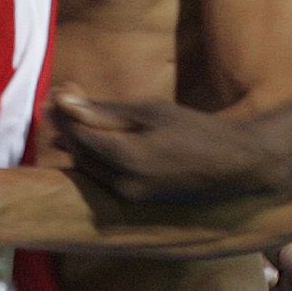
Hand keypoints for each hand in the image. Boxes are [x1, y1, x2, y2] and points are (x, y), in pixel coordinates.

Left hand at [50, 90, 289, 203]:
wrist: (232, 164)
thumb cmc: (195, 130)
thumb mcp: (151, 111)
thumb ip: (106, 110)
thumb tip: (65, 101)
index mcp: (125, 159)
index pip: (78, 134)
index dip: (65, 111)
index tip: (59, 89)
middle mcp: (121, 184)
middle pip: (78, 152)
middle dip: (67, 125)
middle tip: (61, 98)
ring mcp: (128, 197)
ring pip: (88, 166)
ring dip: (78, 140)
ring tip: (75, 113)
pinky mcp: (136, 201)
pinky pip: (104, 176)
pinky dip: (95, 155)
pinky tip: (97, 136)